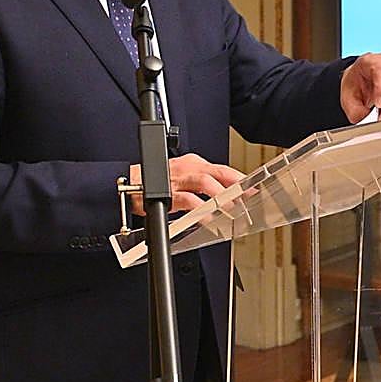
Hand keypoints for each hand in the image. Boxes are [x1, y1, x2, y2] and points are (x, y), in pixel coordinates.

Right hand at [129, 154, 244, 214]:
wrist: (127, 185)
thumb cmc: (155, 182)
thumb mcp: (182, 177)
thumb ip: (202, 185)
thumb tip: (223, 196)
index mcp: (193, 163)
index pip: (222, 169)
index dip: (239, 178)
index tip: (253, 187)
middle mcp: (188, 168)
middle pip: (218, 172)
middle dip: (236, 184)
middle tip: (249, 196)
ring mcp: (178, 179)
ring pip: (205, 183)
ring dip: (221, 195)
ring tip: (232, 207)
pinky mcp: (168, 193)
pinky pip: (188, 200)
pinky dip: (200, 210)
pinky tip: (209, 218)